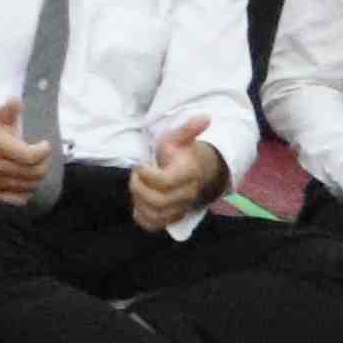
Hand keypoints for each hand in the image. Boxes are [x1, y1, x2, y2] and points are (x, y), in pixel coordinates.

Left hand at [126, 115, 227, 231]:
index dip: (146, 174)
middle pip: (156, 201)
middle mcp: (186, 195)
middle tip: (137, 176)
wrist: (190, 172)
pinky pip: (152, 225)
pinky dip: (141, 216)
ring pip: (154, 215)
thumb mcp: (179, 139)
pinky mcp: (169, 218)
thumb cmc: (178, 154)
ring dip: (139, 201)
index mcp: (188, 174)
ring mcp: (179, 209)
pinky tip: (140, 202)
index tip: (141, 165)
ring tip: (139, 188)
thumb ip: (188, 129)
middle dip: (138, 187)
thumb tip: (205, 117)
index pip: (164, 182)